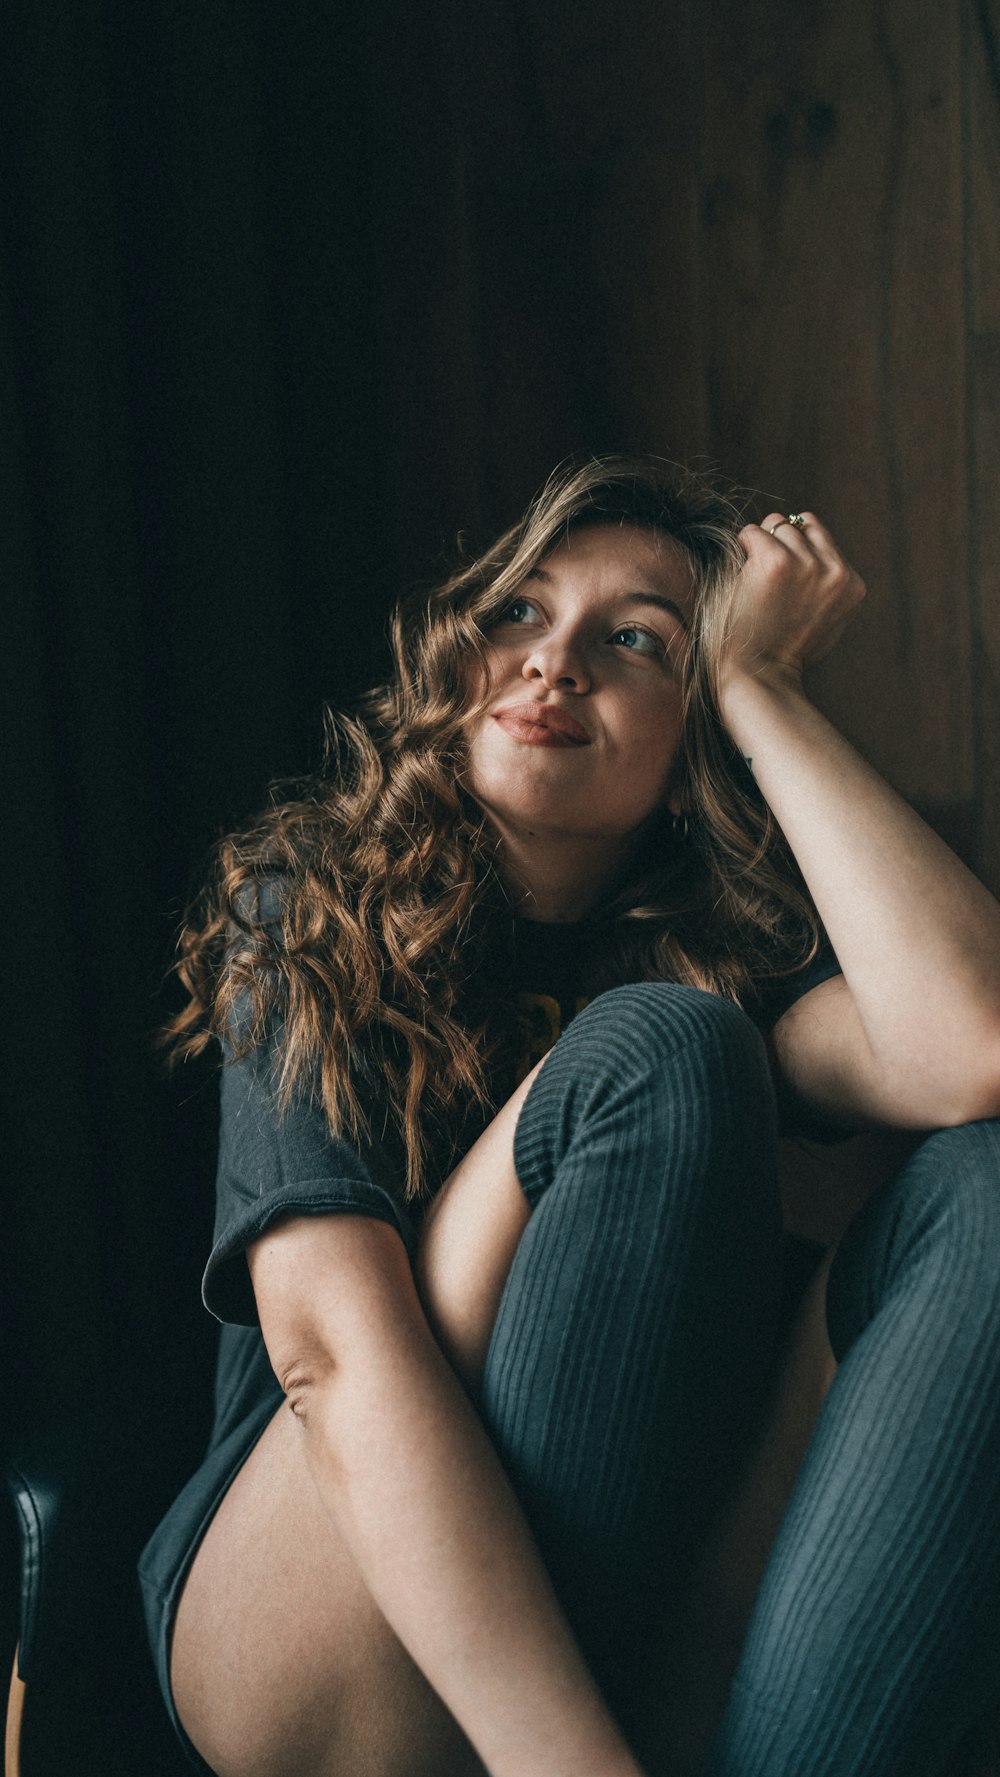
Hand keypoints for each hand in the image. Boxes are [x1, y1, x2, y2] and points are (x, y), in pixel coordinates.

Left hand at [716, 511, 865, 698]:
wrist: (760, 675)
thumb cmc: (784, 652)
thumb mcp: (825, 620)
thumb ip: (828, 585)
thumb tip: (814, 550)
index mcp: (853, 584)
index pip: (822, 536)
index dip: (797, 551)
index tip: (783, 581)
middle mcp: (837, 571)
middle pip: (801, 525)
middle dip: (780, 543)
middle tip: (765, 580)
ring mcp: (808, 564)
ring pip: (778, 525)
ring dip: (760, 547)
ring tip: (755, 583)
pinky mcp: (776, 561)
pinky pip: (753, 533)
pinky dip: (742, 549)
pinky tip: (742, 578)